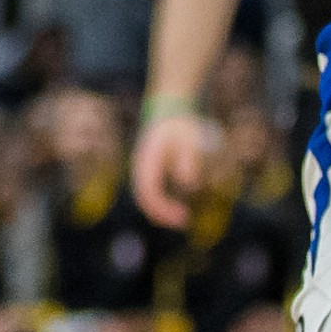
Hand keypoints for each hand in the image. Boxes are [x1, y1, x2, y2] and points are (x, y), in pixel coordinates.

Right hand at [131, 111, 215, 228]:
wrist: (169, 110)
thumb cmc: (181, 125)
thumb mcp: (189, 139)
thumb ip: (188, 159)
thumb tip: (189, 184)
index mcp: (148, 160)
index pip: (149, 191)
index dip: (163, 208)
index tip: (182, 216)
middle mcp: (141, 166)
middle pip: (143, 197)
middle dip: (161, 214)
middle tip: (183, 221)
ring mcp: (143, 168)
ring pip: (145, 196)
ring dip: (160, 210)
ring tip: (181, 217)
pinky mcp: (150, 169)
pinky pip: (150, 191)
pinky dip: (160, 202)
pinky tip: (175, 206)